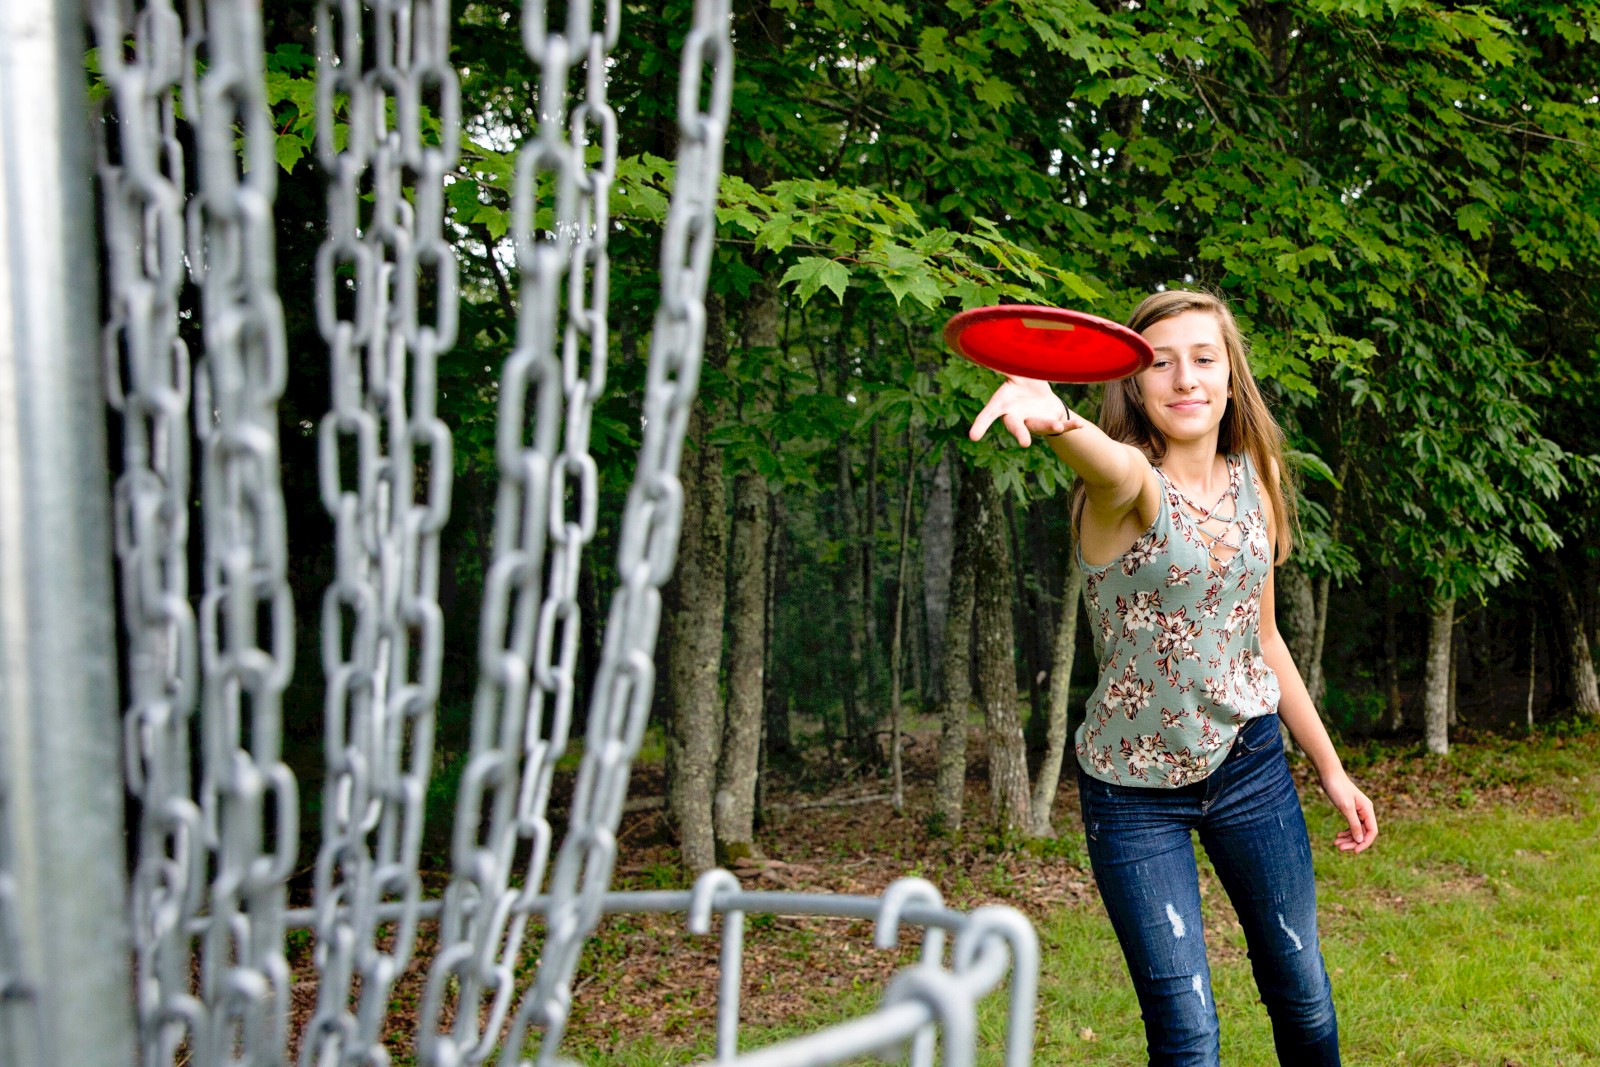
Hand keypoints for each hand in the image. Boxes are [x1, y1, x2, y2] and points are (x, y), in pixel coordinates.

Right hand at [968, 375, 1084, 447]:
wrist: (1040, 399)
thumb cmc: (1021, 384)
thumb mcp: (1011, 373)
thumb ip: (1003, 364)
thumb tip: (986, 341)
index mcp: (1004, 406)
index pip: (989, 414)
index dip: (981, 425)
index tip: (972, 436)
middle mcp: (1018, 417)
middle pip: (1016, 426)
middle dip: (1020, 433)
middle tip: (1024, 443)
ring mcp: (1035, 422)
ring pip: (1041, 425)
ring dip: (1049, 426)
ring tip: (1058, 426)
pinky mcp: (1052, 422)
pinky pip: (1063, 425)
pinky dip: (1072, 426)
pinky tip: (1081, 425)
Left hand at [1320, 768, 1377, 853]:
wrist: (1329, 775)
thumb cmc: (1338, 789)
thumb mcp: (1346, 808)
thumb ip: (1354, 824)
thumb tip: (1360, 840)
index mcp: (1368, 810)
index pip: (1372, 832)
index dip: (1365, 843)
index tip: (1354, 851)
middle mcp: (1365, 812)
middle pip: (1363, 833)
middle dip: (1353, 842)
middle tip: (1340, 848)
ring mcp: (1358, 812)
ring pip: (1356, 831)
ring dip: (1348, 839)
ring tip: (1336, 844)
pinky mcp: (1350, 811)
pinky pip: (1351, 826)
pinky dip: (1345, 832)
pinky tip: (1338, 837)